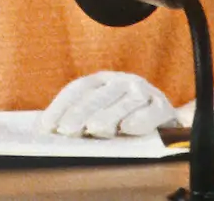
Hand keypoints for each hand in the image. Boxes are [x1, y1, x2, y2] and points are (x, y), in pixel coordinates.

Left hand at [41, 70, 175, 137]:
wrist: (166, 121)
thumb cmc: (126, 119)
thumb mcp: (104, 113)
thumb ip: (83, 120)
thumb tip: (53, 133)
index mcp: (103, 80)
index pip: (78, 89)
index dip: (61, 106)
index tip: (47, 126)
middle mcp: (121, 81)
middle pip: (98, 96)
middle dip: (80, 113)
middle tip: (66, 131)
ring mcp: (143, 91)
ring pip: (123, 102)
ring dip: (108, 116)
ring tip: (93, 129)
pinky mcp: (162, 106)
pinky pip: (151, 111)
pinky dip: (140, 119)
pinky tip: (127, 129)